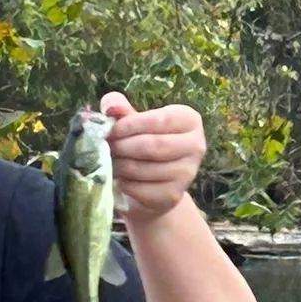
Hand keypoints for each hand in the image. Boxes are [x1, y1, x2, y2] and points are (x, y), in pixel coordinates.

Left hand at [100, 92, 205, 219]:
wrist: (153, 184)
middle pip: (152, 145)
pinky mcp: (173, 195)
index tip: (109, 130)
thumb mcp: (134, 123)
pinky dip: (124, 184)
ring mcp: (187, 173)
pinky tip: (119, 178)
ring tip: (108, 162)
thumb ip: (122, 111)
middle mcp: (196, 146)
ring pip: (144, 168)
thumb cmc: (143, 144)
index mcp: (189, 120)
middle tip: (104, 148)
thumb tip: (111, 106)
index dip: (130, 125)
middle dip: (122, 146)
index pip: (160, 120)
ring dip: (119, 165)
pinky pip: (141, 189)